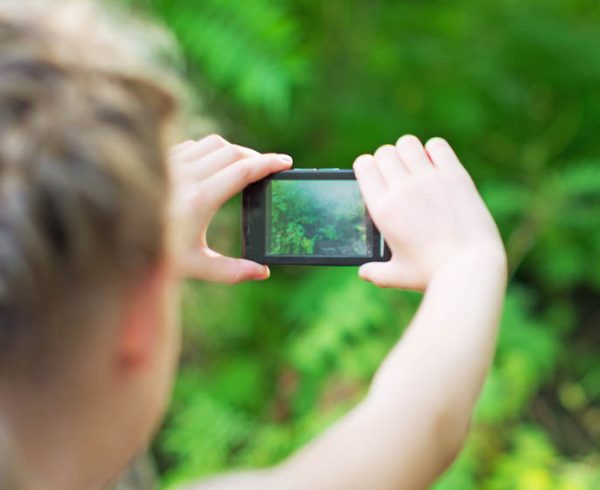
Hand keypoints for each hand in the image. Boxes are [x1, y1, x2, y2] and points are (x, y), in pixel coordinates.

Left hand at [169, 134, 292, 283]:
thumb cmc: (155, 255)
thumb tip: (263, 272)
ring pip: (213, 144)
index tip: (286, 162)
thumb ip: (232, 271)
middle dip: (255, 156)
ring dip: (234, 151)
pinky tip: (214, 167)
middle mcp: (185, 175)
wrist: (112, 240)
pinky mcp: (161, 161)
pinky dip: (211, 151)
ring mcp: (171, 165)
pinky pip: (194, 146)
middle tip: (269, 168)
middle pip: (232, 151)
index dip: (269, 163)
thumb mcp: (197, 266)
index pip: (242, 170)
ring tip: (245, 167)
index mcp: (199, 198)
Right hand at [353, 135, 503, 289]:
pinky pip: (437, 145)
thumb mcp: (398, 276)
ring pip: (407, 143)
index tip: (374, 174)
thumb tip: (363, 273)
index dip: (367, 166)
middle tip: (396, 174)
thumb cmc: (432, 274)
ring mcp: (429, 180)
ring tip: (416, 167)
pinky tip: (436, 166)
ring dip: (408, 152)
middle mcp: (402, 190)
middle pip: (384, 152)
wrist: (470, 268)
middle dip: (386, 159)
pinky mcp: (455, 176)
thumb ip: (376, 273)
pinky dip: (433, 151)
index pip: (363, 166)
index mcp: (383, 210)